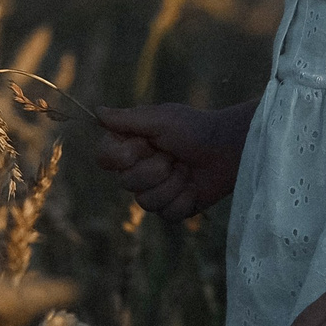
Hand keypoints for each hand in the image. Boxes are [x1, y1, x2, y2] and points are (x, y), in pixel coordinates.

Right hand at [93, 102, 246, 220]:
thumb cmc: (195, 128)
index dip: (122, 156)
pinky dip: (185, 198)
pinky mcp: (173, 207)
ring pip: (146, 203)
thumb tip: (97, 111)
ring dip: (172, 183)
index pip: (104, 159)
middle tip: (174, 154)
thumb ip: (127, 119)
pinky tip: (194, 186)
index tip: (143, 144)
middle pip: (126, 183)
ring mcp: (155, 191)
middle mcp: (138, 170)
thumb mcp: (160, 119)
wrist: (228, 148)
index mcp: (131, 146)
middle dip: (155, 168)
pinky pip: (167, 214)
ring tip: (186, 169)